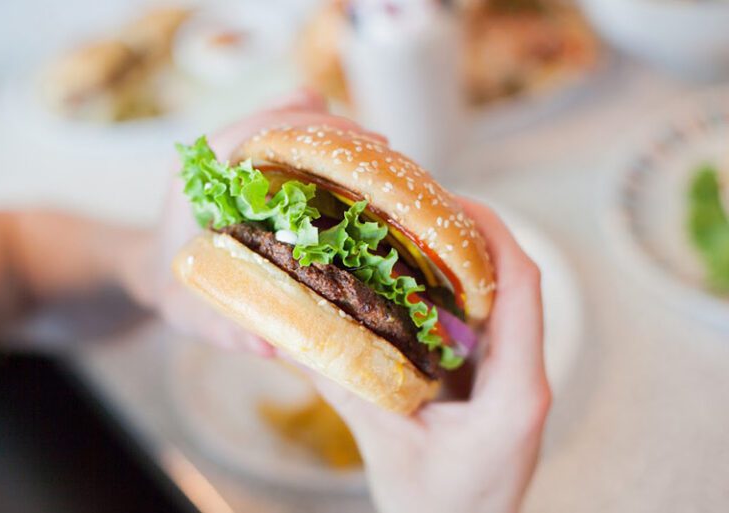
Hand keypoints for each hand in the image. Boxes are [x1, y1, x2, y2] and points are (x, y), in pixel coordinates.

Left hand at [126, 90, 384, 354]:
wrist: (155, 270)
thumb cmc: (173, 289)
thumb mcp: (187, 310)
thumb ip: (221, 326)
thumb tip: (270, 346)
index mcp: (197, 175)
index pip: (257, 131)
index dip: (313, 132)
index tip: (364, 147)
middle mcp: (217, 154)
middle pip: (282, 119)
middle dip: (337, 133)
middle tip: (386, 156)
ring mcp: (236, 153)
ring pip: (290, 121)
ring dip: (336, 137)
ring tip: (381, 160)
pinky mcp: (252, 163)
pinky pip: (292, 140)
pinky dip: (327, 146)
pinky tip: (358, 167)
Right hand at [314, 200, 550, 512]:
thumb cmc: (437, 511)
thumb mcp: (387, 448)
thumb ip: (344, 389)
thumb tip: (291, 337)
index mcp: (515, 392)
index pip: (522, 287)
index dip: (492, 233)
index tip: (450, 201)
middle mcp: (525, 377)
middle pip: (515, 282)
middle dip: (473, 235)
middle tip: (420, 207)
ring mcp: (513, 380)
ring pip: (503, 299)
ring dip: (465, 262)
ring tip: (414, 234)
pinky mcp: (495, 385)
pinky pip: (484, 325)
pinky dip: (454, 295)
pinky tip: (413, 285)